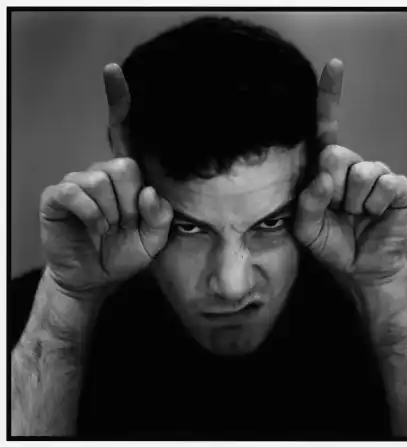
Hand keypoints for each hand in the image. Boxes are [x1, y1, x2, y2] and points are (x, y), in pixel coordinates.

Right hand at [40, 64, 172, 298]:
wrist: (94, 277)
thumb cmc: (123, 254)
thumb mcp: (154, 241)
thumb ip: (161, 218)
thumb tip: (150, 192)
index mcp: (128, 180)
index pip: (124, 136)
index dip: (119, 100)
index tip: (113, 71)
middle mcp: (103, 174)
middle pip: (123, 166)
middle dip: (129, 203)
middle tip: (124, 224)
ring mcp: (78, 183)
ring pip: (100, 180)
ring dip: (109, 214)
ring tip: (107, 229)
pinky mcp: (58, 196)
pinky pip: (74, 192)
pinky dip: (89, 214)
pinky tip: (93, 227)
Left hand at [294, 59, 406, 285]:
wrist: (358, 266)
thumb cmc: (330, 242)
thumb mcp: (306, 226)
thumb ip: (307, 201)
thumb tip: (323, 176)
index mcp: (326, 170)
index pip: (327, 129)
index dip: (329, 98)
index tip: (334, 66)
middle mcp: (351, 166)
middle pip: (335, 153)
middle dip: (332, 187)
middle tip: (337, 208)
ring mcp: (376, 175)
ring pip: (361, 172)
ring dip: (354, 203)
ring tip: (356, 215)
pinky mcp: (397, 188)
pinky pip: (386, 185)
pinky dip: (376, 206)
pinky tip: (374, 216)